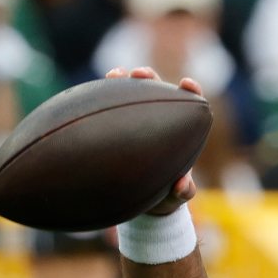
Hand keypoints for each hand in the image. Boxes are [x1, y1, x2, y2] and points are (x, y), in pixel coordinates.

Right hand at [105, 66, 199, 214]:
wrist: (142, 204)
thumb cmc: (164, 195)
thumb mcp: (175, 197)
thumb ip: (183, 192)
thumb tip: (182, 185)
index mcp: (178, 131)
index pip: (187, 104)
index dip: (189, 90)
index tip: (186, 83)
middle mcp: (156, 121)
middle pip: (155, 91)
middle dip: (149, 77)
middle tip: (141, 73)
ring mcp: (133, 122)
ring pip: (128, 95)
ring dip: (122, 82)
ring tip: (114, 74)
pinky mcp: (113, 127)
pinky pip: (106, 111)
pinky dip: (99, 101)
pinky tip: (88, 98)